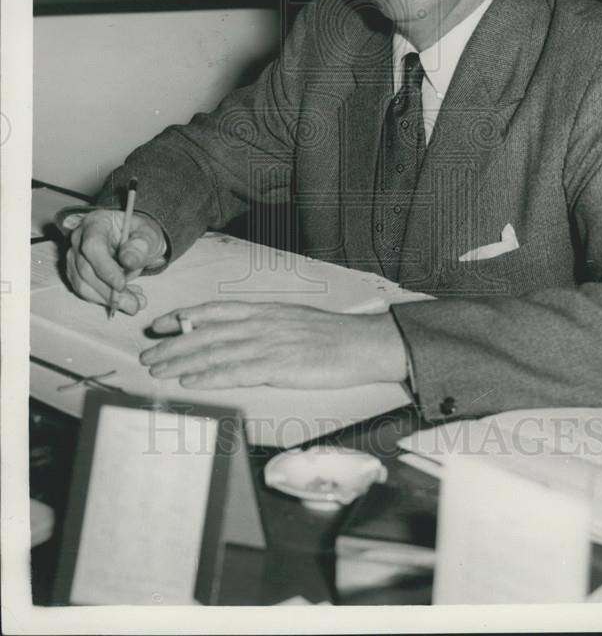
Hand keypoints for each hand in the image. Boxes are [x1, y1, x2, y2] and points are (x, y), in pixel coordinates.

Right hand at [65, 209, 166, 313]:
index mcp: (96, 223)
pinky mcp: (76, 274)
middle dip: (109, 291)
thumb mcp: (149, 234)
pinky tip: (126, 300)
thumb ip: (142, 244)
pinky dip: (105, 301)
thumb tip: (128, 260)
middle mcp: (79, 239)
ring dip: (108, 300)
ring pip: (83, 285)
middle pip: (86, 270)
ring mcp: (74, 257)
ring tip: (134, 304)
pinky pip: (85, 292)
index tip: (121, 284)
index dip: (105, 268)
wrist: (134, 240)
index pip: (93, 246)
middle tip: (134, 304)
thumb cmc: (140, 235)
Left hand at [139, 301, 407, 388]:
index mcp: (264, 311)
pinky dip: (209, 377)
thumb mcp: (292, 321)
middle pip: (206, 333)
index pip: (214, 311)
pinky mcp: (278, 366)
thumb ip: (262, 326)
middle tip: (148, 355)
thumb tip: (234, 334)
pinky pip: (236, 372)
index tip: (159, 326)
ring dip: (182, 362)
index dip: (184, 317)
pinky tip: (191, 382)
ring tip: (158, 371)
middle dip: (173, 345)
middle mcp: (261, 323)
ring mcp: (268, 344)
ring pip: (215, 352)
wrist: (362, 344)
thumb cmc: (330, 336)